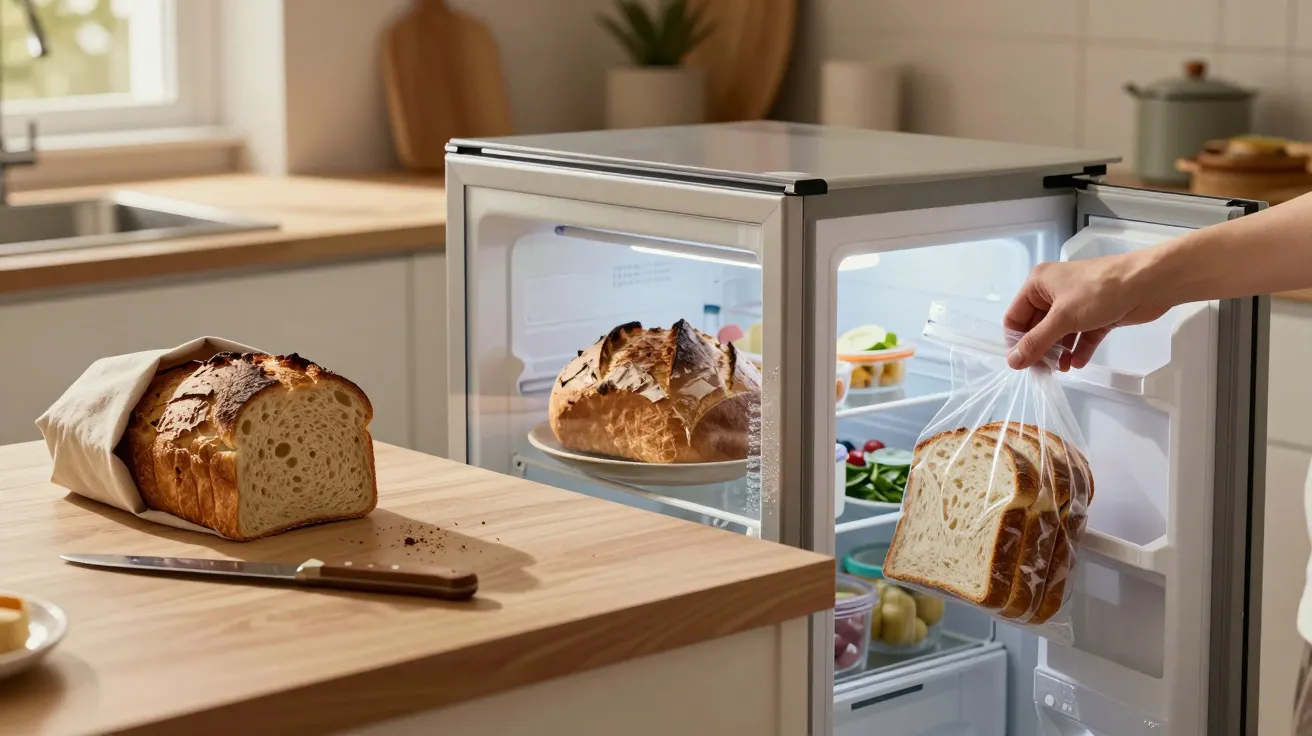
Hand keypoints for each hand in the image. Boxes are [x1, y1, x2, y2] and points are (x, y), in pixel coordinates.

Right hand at [1004, 253, 1169, 369]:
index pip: (1015, 317)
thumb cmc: (1099, 292)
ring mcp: (1076, 304)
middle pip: (1037, 328)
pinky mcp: (1096, 314)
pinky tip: (1078, 363)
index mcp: (1038, 284)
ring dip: (1059, 352)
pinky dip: (1078, 350)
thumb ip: (1036, 342)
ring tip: (1062, 369)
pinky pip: (1080, 336)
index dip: (1016, 341)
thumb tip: (1013, 362)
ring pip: (1059, 334)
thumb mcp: (1062, 318)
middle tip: (1044, 371)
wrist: (1148, 283)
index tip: (1022, 364)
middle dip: (1040, 349)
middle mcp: (1053, 292)